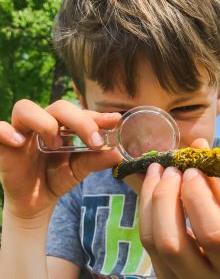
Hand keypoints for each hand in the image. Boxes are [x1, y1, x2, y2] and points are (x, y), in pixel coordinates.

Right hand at [0, 99, 121, 219]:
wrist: (35, 201)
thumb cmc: (57, 178)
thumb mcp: (79, 170)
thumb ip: (96, 161)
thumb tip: (118, 155)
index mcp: (64, 127)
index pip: (80, 113)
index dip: (97, 116)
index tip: (115, 121)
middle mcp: (44, 124)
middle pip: (58, 106)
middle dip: (79, 120)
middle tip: (94, 141)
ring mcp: (22, 131)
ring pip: (26, 108)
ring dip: (45, 123)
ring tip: (55, 144)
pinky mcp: (4, 144)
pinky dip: (6, 131)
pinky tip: (20, 142)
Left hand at [139, 138, 219, 278]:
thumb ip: (218, 183)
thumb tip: (199, 145)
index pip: (211, 231)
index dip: (197, 195)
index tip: (191, 169)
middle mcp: (201, 278)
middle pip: (171, 240)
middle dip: (166, 196)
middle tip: (171, 169)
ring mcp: (174, 278)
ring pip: (151, 239)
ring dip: (150, 197)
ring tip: (156, 170)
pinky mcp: (159, 271)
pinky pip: (144, 237)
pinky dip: (145, 206)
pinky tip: (152, 185)